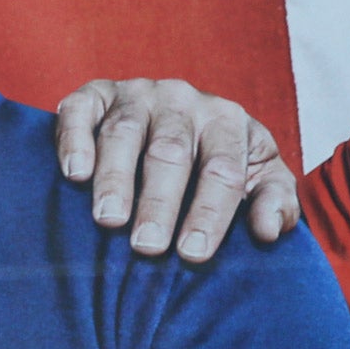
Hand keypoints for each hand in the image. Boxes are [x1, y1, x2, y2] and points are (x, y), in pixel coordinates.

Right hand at [54, 78, 300, 260]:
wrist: (178, 125)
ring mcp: (137, 94)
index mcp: (227, 121)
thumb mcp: (258, 179)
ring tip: (109, 220)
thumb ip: (274, 203)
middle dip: (160, 203)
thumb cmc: (217, 167)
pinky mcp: (96, 95)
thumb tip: (267, 231)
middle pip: (170, 152)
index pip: (221, 169)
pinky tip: (75, 174)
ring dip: (115, 178)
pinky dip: (75, 139)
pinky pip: (81, 111)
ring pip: (124, 133)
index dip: (209, 212)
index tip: (193, 254)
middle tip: (148, 247)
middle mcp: (183, 100)